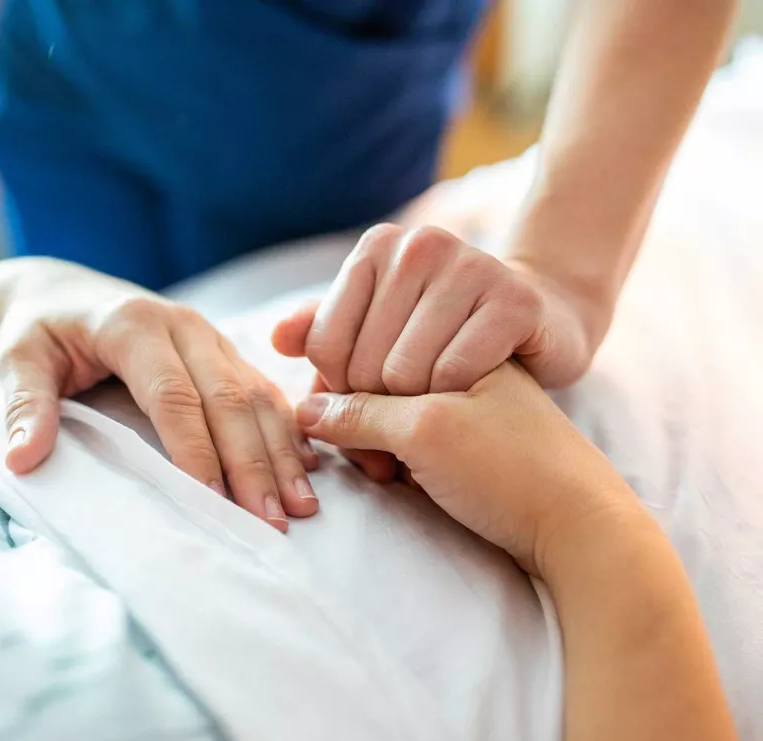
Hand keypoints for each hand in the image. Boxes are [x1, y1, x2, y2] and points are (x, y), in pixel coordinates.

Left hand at [0, 259, 317, 530]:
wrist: (68, 291)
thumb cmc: (43, 329)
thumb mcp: (20, 357)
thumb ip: (27, 403)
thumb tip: (24, 459)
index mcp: (136, 325)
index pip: (174, 396)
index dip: (196, 449)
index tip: (212, 500)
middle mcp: (186, 327)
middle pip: (230, 400)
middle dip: (253, 464)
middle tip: (272, 520)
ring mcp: (213, 339)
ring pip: (259, 396)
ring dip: (282, 453)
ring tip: (300, 504)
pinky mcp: (227, 353)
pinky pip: (267, 390)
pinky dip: (288, 430)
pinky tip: (304, 467)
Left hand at [273, 223, 595, 395]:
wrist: (539, 324)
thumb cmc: (446, 338)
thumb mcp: (380, 332)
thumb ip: (327, 333)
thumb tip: (276, 339)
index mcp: (378, 246)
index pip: (324, 346)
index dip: (341, 391)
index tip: (368, 402)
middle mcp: (421, 244)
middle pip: (361, 364)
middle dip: (378, 409)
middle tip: (403, 420)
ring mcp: (472, 266)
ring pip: (404, 374)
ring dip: (417, 411)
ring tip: (435, 407)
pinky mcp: (514, 300)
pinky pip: (454, 376)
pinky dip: (457, 401)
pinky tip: (471, 394)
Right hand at [294, 360, 635, 576]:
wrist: (579, 523)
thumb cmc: (513, 467)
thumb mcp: (429, 431)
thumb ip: (360, 412)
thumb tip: (303, 412)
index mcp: (451, 325)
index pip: (357, 341)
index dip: (344, 390)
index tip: (360, 435)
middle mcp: (446, 347)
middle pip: (359, 372)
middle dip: (355, 421)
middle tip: (379, 465)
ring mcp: (445, 385)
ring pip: (371, 404)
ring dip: (368, 442)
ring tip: (392, 475)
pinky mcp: (448, 424)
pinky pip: (392, 428)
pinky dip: (386, 452)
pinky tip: (398, 476)